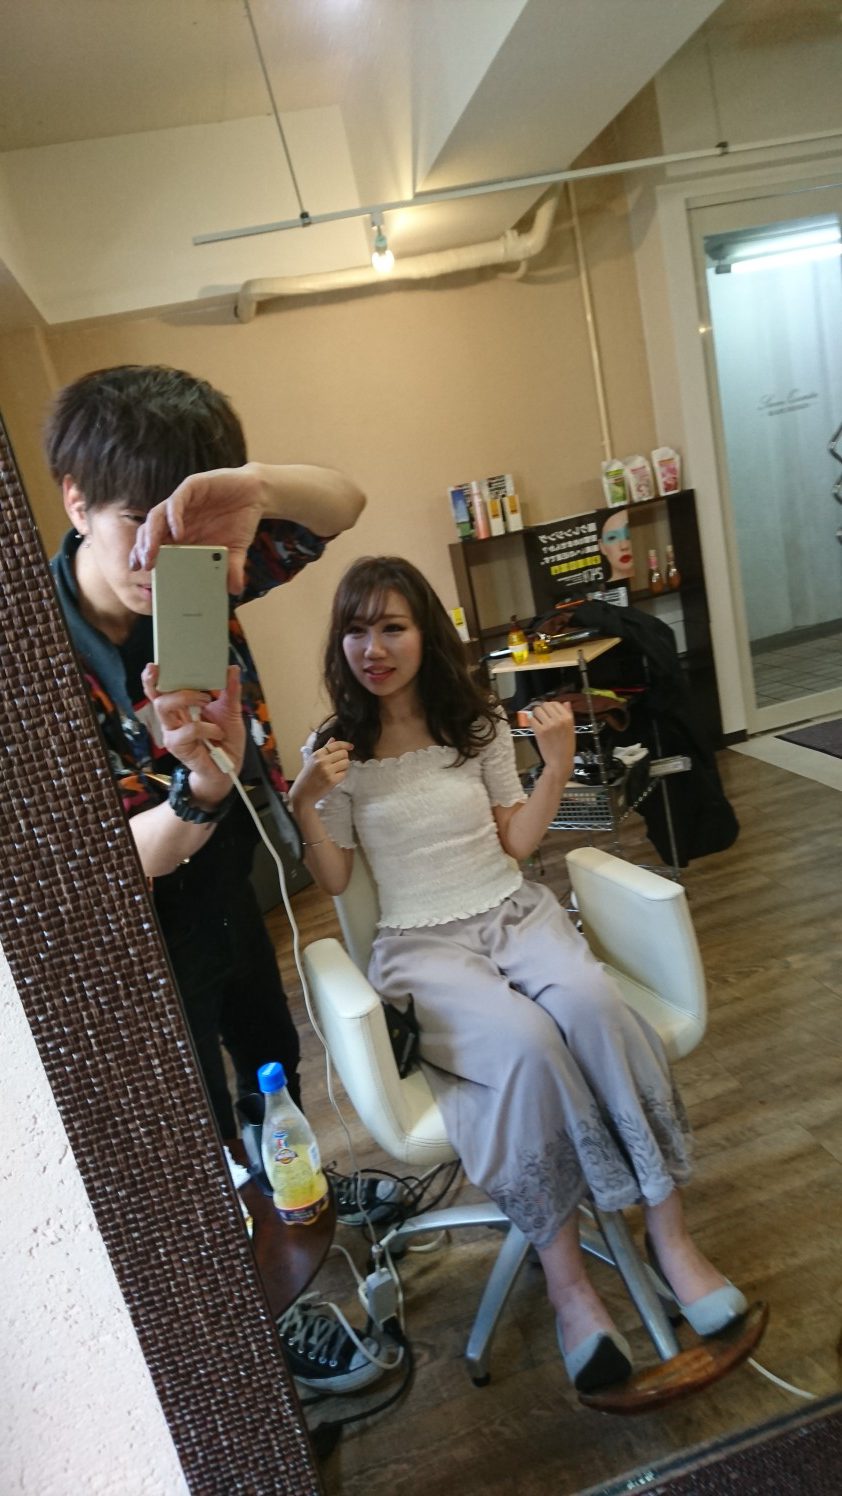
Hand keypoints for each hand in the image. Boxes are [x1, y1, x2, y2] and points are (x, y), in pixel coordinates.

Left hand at [130, 464, 265, 593]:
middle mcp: (178, 518)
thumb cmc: (240, 521)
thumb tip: (236, 590)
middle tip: (146, 566)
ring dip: (152, 535)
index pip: (155, 545)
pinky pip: (176, 501)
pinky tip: (178, 532)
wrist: (255, 494)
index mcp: (183, 534)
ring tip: (152, 552)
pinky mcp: (192, 487)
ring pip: (156, 517)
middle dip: (144, 549)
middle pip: (150, 532)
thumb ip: (232, 568)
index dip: (143, 556)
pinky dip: (174, 517)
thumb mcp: (236, 550)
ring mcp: (183, 503)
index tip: (139, 571)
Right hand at [142, 663, 245, 807]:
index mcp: (180, 706)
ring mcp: (172, 732)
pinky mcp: (177, 746)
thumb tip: (231, 668)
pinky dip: (206, 727)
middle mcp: (172, 718)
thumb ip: (230, 690)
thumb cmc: (225, 739)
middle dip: (169, 683)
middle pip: (156, 695)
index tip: (155, 665)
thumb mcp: (231, 711)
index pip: (160, 689)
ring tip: (207, 701)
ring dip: (186, 698)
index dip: (153, 677)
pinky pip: (187, 730)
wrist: (228, 767)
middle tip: (199, 687)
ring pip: (164, 707)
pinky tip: (217, 732)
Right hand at [291, 738, 352, 810]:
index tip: (351, 746)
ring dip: (344, 767)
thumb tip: (333, 739)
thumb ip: (324, 749)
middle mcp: (322, 761)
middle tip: (339, 763)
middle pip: (343, 754)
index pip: (336, 745)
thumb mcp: (312, 760)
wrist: (302, 793)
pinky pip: (344, 773)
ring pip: (346, 763)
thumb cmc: (307, 776)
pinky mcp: (332, 780)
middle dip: (344, 758)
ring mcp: (327, 771)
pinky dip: (342, 775)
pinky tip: (335, 777)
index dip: (345, 745)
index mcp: (317, 754)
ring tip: (336, 771)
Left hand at [530, 701, 574, 780]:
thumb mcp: (572, 729)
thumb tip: (566, 702)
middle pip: (545, 705)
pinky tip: (535, 725)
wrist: (560, 761)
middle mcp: (559, 719)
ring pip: (537, 710)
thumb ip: (569, 715)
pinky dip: (531, 721)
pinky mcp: (540, 731)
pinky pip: (531, 719)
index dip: (550, 707)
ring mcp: (549, 725)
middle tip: (542, 717)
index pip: (555, 703)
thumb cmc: (566, 746)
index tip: (549, 713)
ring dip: (536, 714)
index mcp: (568, 718)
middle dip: (542, 710)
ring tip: (538, 721)